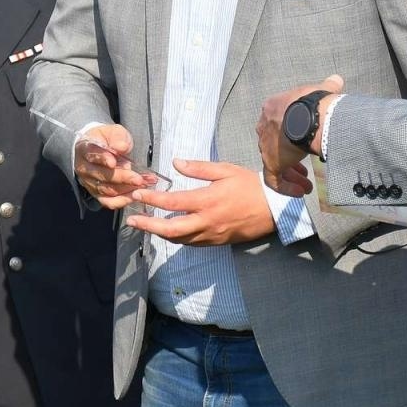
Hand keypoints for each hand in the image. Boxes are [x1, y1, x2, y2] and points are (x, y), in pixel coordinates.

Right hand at [73, 124, 154, 209]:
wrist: (98, 148)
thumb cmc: (107, 139)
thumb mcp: (113, 132)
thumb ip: (117, 137)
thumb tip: (121, 147)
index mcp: (85, 149)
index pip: (92, 154)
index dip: (103, 158)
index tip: (113, 162)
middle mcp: (84, 168)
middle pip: (102, 175)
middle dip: (123, 178)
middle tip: (139, 179)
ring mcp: (89, 182)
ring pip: (107, 190)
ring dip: (127, 189)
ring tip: (144, 185)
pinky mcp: (96, 194)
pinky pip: (108, 201)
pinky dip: (122, 200)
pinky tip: (135, 196)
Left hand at [127, 161, 276, 245]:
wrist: (275, 209)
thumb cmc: (251, 185)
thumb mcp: (225, 170)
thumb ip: (198, 168)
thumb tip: (175, 162)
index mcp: (207, 200)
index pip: (173, 202)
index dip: (152, 199)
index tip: (138, 195)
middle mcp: (207, 221)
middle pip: (170, 230)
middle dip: (148, 225)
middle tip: (131, 220)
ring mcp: (212, 235)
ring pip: (179, 239)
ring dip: (160, 233)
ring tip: (145, 224)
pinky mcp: (217, 242)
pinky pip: (192, 243)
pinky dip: (177, 238)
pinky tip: (169, 231)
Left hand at [257, 75, 343, 195]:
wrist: (307, 115)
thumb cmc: (314, 101)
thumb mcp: (321, 90)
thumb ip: (327, 86)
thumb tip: (336, 80)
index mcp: (273, 109)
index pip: (278, 125)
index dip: (291, 136)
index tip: (303, 143)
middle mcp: (264, 128)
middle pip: (275, 146)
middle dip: (290, 157)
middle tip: (304, 168)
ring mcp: (266, 146)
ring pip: (276, 164)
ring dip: (292, 174)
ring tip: (306, 184)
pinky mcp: (270, 163)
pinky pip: (274, 180)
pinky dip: (286, 187)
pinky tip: (300, 191)